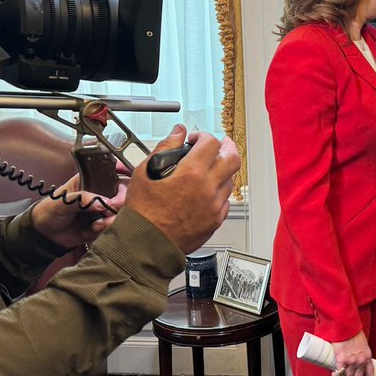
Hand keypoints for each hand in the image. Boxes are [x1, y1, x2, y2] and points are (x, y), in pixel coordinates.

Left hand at [31, 173, 126, 248]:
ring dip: (111, 218)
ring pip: (119, 210)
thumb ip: (82, 199)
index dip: (122, 171)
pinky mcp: (102, 224)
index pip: (110, 171)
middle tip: (111, 207)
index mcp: (90, 180)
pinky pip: (111, 225)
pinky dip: (104, 228)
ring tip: (96, 223)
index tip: (126, 174)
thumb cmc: (50, 211)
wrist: (46, 236)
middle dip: (120, 200)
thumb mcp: (62, 201)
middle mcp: (100, 193)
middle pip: (121, 192)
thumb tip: (103, 203)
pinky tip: (92, 229)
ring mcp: (102, 209)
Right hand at [125, 125, 240, 253]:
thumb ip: (165, 147)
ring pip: (230, 180)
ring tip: (209, 170)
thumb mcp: (146, 171)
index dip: (203, 136)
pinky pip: (225, 201)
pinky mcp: (215, 220)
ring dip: (222, 171)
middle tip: (220, 146)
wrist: (146, 243)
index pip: (211, 143)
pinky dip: (219, 192)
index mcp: (191, 173)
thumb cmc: (143, 211)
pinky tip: (207, 191)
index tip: (196, 140)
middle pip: (232, 158)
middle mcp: (208, 188)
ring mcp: (214, 206)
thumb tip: (177, 132)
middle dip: (227, 147)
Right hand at [331, 331, 374, 375]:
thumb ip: (360, 352)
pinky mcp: (342, 360)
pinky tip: (334, 375)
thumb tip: (355, 356)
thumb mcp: (362, 343)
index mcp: (367, 356)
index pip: (370, 374)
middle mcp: (361, 361)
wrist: (346, 326)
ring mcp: (352, 361)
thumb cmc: (353, 331)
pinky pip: (340, 374)